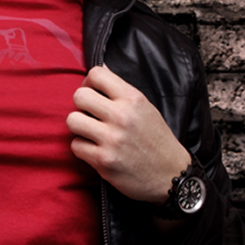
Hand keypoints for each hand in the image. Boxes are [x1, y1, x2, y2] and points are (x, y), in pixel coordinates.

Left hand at [66, 65, 190, 203]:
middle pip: (79, 96)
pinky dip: (82, 148)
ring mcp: (111, 139)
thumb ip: (122, 91)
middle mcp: (121, 116)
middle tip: (90, 115)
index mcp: (133, 98)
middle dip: (81, 105)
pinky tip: (95, 150)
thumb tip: (100, 69)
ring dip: (79, 127)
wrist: (171, 175)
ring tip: (90, 133)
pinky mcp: (103, 160)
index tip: (93, 93)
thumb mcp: (146, 108)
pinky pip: (76, 146)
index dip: (89, 83)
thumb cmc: (157, 141)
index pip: (97, 74)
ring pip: (72, 120)